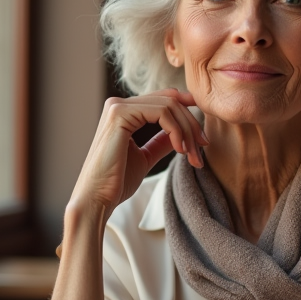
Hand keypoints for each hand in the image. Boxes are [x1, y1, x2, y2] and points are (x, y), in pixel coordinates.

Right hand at [66, 89, 207, 224]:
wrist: (97, 198)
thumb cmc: (116, 182)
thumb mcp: (145, 157)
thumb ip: (160, 142)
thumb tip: (180, 133)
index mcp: (124, 113)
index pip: (163, 101)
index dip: (187, 113)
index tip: (202, 136)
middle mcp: (118, 104)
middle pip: (169, 101)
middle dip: (191, 125)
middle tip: (202, 150)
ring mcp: (117, 107)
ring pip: (168, 105)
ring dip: (187, 130)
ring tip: (193, 155)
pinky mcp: (119, 114)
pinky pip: (161, 113)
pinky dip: (177, 130)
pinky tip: (180, 149)